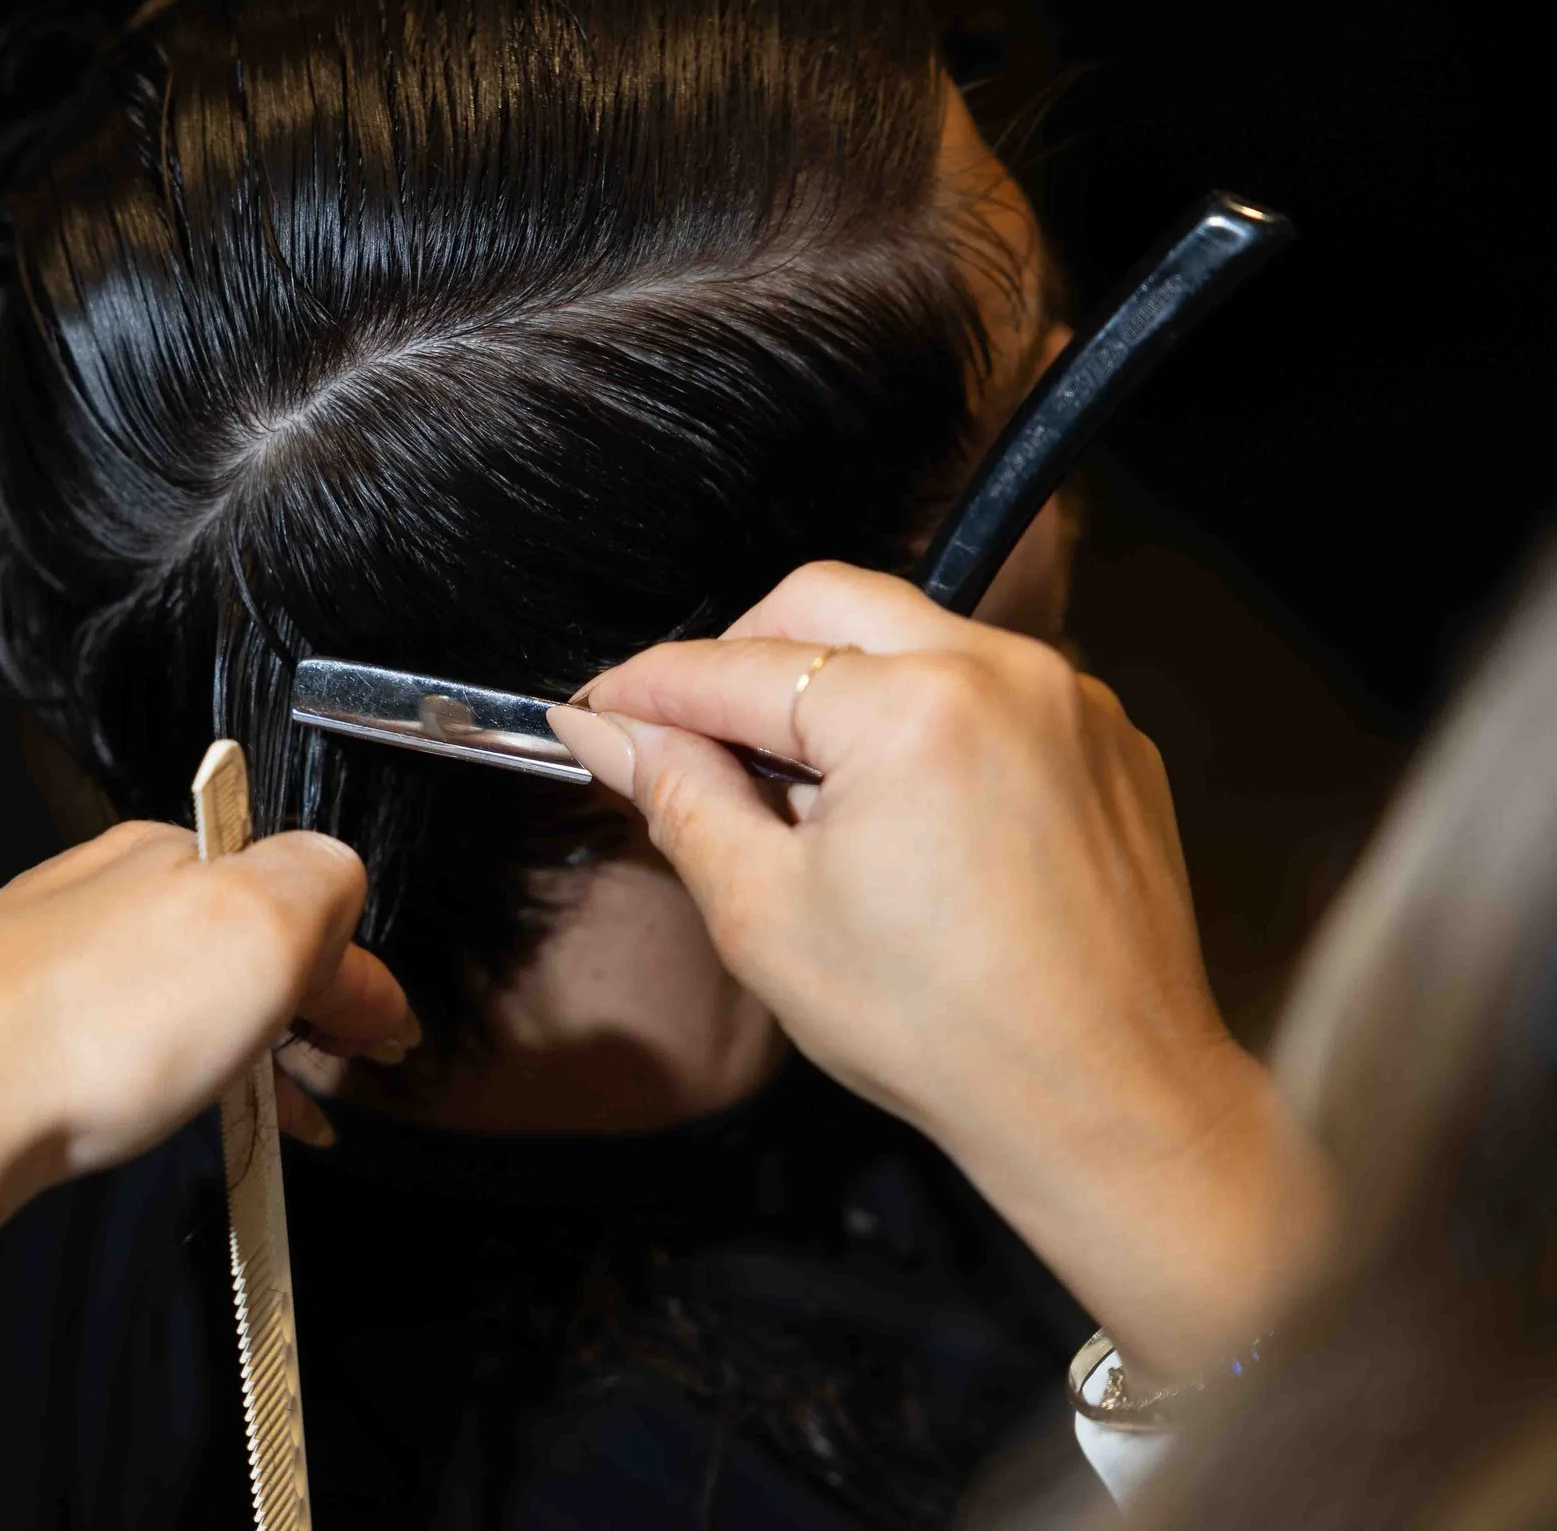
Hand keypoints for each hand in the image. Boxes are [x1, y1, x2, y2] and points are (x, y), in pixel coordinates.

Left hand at [0, 820, 409, 1379]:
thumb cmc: (86, 1023)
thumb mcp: (261, 922)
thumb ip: (324, 885)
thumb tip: (342, 896)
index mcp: (165, 850)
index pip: (293, 892)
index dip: (346, 971)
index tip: (375, 1039)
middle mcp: (95, 893)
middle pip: (227, 944)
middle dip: (287, 1016)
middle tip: (322, 1088)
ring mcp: (38, 964)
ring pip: (163, 1001)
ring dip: (226, 1057)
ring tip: (258, 1123)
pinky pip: (104, 1052)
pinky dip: (153, 1086)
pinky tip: (153, 1120)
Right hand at [550, 561, 1334, 1373]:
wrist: (1105, 1100)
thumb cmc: (934, 1025)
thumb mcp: (765, 915)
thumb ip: (679, 796)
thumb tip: (606, 730)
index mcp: (909, 711)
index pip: (736, 669)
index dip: (647, 689)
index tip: (594, 710)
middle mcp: (1000, 670)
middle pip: (825, 601)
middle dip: (742, 654)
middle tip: (692, 732)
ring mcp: (1068, 697)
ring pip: (910, 632)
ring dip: (836, 683)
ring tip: (806, 791)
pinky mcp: (1107, 737)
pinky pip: (986, 683)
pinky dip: (922, 715)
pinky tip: (902, 809)